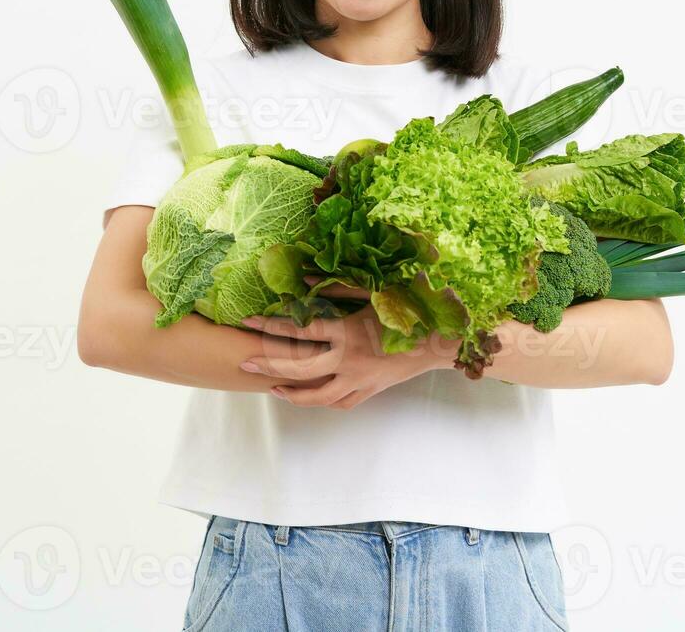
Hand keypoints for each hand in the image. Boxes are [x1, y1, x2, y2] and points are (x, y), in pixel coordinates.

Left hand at [238, 280, 444, 408]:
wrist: (439, 341)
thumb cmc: (408, 310)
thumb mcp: (373, 292)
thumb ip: (337, 289)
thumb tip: (306, 281)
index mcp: (347, 333)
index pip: (299, 331)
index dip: (270, 326)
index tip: (248, 322)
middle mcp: (348, 361)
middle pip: (298, 368)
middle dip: (268, 365)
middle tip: (245, 362)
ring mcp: (359, 380)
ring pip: (317, 397)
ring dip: (291, 394)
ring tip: (273, 388)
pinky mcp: (370, 391)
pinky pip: (342, 402)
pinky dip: (325, 401)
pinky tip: (312, 396)